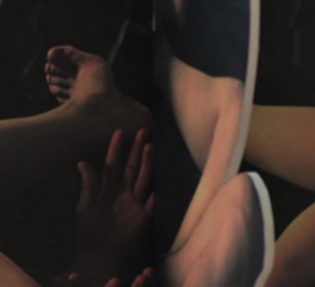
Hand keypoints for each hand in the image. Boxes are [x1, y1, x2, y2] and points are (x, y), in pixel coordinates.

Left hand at [68, 129, 153, 285]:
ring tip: (150, 145)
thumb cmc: (89, 230)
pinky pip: (153, 201)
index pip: (113, 165)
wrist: (98, 254)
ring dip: (147, 162)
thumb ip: (88, 185)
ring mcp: (135, 202)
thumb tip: (82, 162)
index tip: (119, 131)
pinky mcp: (144, 215)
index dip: (115, 149)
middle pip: (131, 166)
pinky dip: (157, 192)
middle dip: (136, 149)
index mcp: (108, 189)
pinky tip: (164, 179)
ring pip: (143, 177)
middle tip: (142, 130)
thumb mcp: (84, 206)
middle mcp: (123, 192)